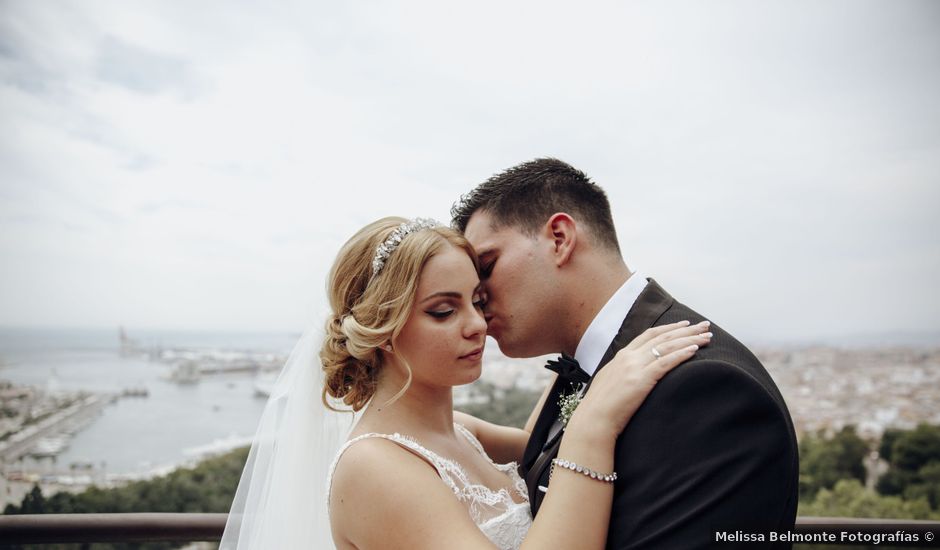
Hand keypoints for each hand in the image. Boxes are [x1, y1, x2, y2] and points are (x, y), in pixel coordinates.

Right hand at [570, 320, 711, 438]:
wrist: (593, 419)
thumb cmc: (600, 407)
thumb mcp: (610, 383)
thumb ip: (621, 374)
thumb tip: (630, 376)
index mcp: (621, 356)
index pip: (648, 335)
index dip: (668, 328)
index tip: (684, 324)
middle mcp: (629, 357)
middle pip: (662, 337)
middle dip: (686, 330)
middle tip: (704, 325)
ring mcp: (635, 366)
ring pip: (667, 346)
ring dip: (690, 339)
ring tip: (707, 336)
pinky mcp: (641, 379)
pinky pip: (666, 362)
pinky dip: (681, 354)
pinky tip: (695, 350)